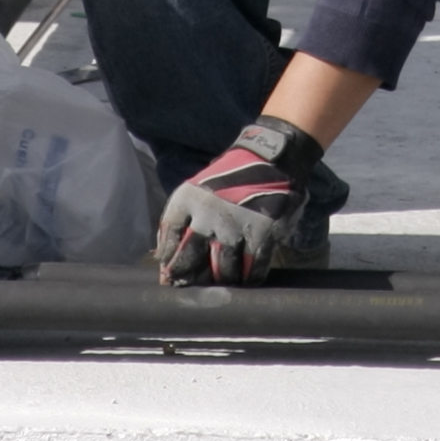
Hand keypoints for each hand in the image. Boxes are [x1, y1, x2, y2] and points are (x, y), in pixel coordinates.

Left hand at [155, 117, 322, 285]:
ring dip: (223, 280)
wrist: (273, 156)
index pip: (169, 240)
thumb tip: (166, 261)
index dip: (169, 262)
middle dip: (192, 277)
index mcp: (188, 199)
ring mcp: (236, 225)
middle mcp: (208, 214)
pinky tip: (248, 278)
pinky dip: (250, 278)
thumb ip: (184, 220)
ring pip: (223, 271)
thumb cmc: (230, 177)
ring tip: (224, 281)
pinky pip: (254, 268)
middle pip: (192, 260)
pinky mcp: (264, 233)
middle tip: (196, 284)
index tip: (171, 275)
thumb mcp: (200, 188)